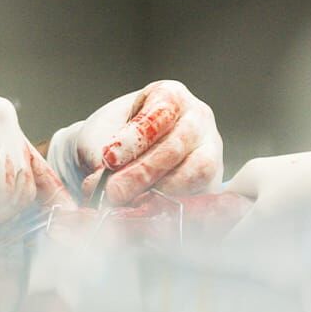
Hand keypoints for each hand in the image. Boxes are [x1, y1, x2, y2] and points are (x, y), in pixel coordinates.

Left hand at [46, 80, 222, 206]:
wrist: (118, 161)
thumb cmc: (110, 139)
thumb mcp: (98, 136)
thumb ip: (100, 154)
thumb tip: (102, 180)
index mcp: (171, 96)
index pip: (161, 111)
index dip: (137, 136)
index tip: (110, 158)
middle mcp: (197, 120)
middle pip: (178, 144)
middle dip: (144, 172)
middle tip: (114, 192)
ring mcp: (210, 151)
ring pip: (197, 172)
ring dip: (160, 192)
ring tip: (128, 204)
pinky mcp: (212, 184)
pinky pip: (201, 197)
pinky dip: (172, 208)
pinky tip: (146, 214)